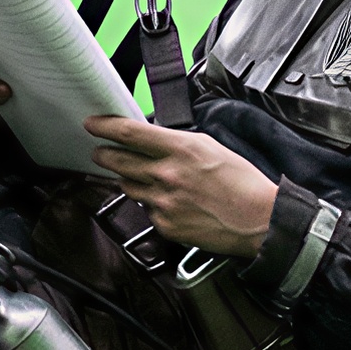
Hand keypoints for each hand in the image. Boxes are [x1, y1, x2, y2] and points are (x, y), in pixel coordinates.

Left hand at [86, 117, 277, 254]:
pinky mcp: (164, 225)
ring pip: (128, 186)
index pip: (129, 133)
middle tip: (100, 152)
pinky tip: (172, 203)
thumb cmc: (241, 183)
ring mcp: (163, 202)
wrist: (258, 219)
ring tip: (147, 179)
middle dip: (103, 155)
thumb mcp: (210, 147)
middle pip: (117, 160)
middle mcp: (167, 174)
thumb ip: (177, 143)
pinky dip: (153, 205)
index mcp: (180, 149)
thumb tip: (153, 142)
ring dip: (130, 180)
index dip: (104, 127)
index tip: (92, 124)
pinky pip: (147, 210)